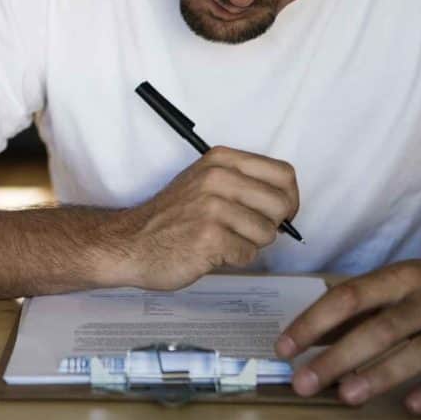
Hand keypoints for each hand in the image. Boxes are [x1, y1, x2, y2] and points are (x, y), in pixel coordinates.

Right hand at [104, 145, 298, 289]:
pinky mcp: (209, 238)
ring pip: (267, 233)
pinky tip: (211, 253)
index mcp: (220, 160)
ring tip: (222, 241)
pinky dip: (234, 259)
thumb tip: (287, 203)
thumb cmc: (172, 217)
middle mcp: (217, 178)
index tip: (279, 213)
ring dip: (250, 244)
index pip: (284, 174)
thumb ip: (243, 183)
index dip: (289, 198)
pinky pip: (248, 254)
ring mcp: (212, 207)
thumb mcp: (205, 182)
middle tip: (246, 231)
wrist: (131, 242)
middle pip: (281, 204)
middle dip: (272, 225)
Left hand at [275, 257, 420, 412]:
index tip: (285, 347)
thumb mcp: (401, 286)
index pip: (349, 297)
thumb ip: (359, 311)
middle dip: (338, 357)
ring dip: (380, 374)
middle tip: (305, 381)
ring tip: (347, 395)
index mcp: (401, 278)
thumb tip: (308, 336)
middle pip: (379, 328)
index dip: (314, 322)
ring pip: (418, 351)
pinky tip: (410, 405)